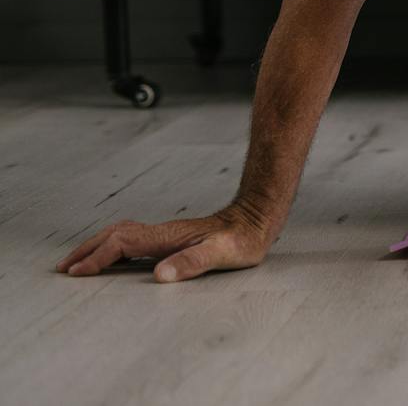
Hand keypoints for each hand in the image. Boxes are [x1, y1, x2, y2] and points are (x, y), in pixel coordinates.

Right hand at [55, 204, 274, 282]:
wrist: (256, 220)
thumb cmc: (243, 239)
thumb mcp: (223, 253)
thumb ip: (193, 262)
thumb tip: (160, 275)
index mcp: (167, 236)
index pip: (122, 244)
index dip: (97, 258)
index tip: (76, 273)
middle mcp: (162, 232)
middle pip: (114, 235)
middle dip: (87, 250)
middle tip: (64, 268)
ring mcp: (165, 233)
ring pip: (121, 234)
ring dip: (97, 246)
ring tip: (78, 262)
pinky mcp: (171, 237)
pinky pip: (132, 238)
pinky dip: (113, 246)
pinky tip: (112, 258)